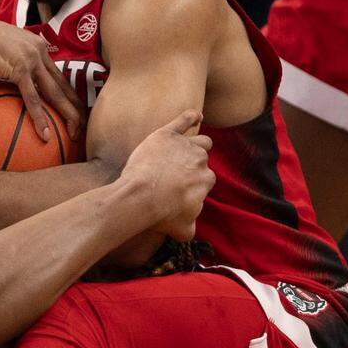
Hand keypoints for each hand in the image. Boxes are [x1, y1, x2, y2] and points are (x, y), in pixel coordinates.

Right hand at [0, 13, 84, 141]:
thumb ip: (8, 66)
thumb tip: (5, 86)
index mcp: (36, 47)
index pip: (58, 75)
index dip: (70, 95)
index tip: (77, 111)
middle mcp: (39, 51)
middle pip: (63, 85)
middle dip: (77, 108)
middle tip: (84, 128)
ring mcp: (31, 59)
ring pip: (55, 93)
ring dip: (68, 116)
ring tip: (75, 135)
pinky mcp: (19, 68)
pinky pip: (33, 99)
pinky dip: (40, 118)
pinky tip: (45, 135)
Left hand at [119, 112, 215, 240]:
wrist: (141, 196)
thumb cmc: (161, 214)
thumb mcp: (182, 230)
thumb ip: (191, 227)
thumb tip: (190, 230)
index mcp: (207, 179)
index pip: (205, 178)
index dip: (193, 184)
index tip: (181, 190)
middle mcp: (201, 160)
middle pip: (202, 159)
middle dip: (193, 166)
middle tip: (176, 174)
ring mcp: (185, 145)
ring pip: (199, 140)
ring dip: (195, 144)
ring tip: (185, 148)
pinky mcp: (167, 134)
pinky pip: (184, 120)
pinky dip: (191, 117)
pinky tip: (195, 116)